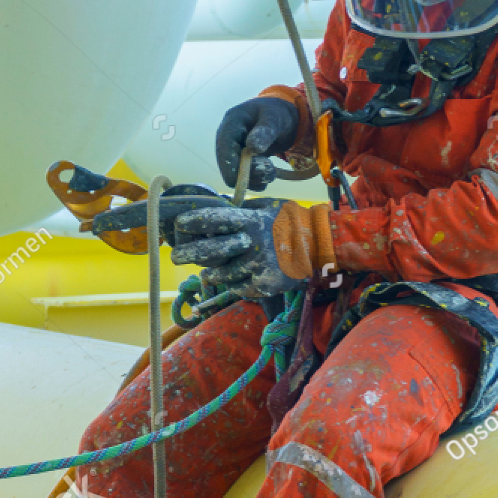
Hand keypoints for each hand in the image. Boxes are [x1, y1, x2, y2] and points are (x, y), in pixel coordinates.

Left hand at [172, 199, 332, 301]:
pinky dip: (235, 284)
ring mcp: (256, 266)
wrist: (321, 247)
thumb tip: (214, 212)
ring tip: (210, 271)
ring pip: (220, 275)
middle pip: (207, 252)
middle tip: (176, 257)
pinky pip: (238, 288)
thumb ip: (242, 213)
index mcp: (249, 221)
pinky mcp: (263, 284)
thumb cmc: (291, 224)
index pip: (212, 220)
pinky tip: (240, 278)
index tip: (179, 226)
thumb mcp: (267, 209)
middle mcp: (250, 243)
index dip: (191, 223)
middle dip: (186, 255)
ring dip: (212, 274)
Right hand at [215, 97, 298, 190]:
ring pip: (235, 175)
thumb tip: (252, 147)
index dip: (231, 167)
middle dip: (249, 174)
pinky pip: (242, 178)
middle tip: (271, 170)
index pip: (224, 149)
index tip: (246, 178)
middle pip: (228, 166)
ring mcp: (232, 152)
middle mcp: (227, 140)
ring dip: (255, 179)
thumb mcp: (274, 119)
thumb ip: (265, 131)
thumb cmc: (276, 114)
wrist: (278, 119)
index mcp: (231, 124)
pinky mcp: (239, 162)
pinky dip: (256, 181)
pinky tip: (268, 175)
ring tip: (272, 171)